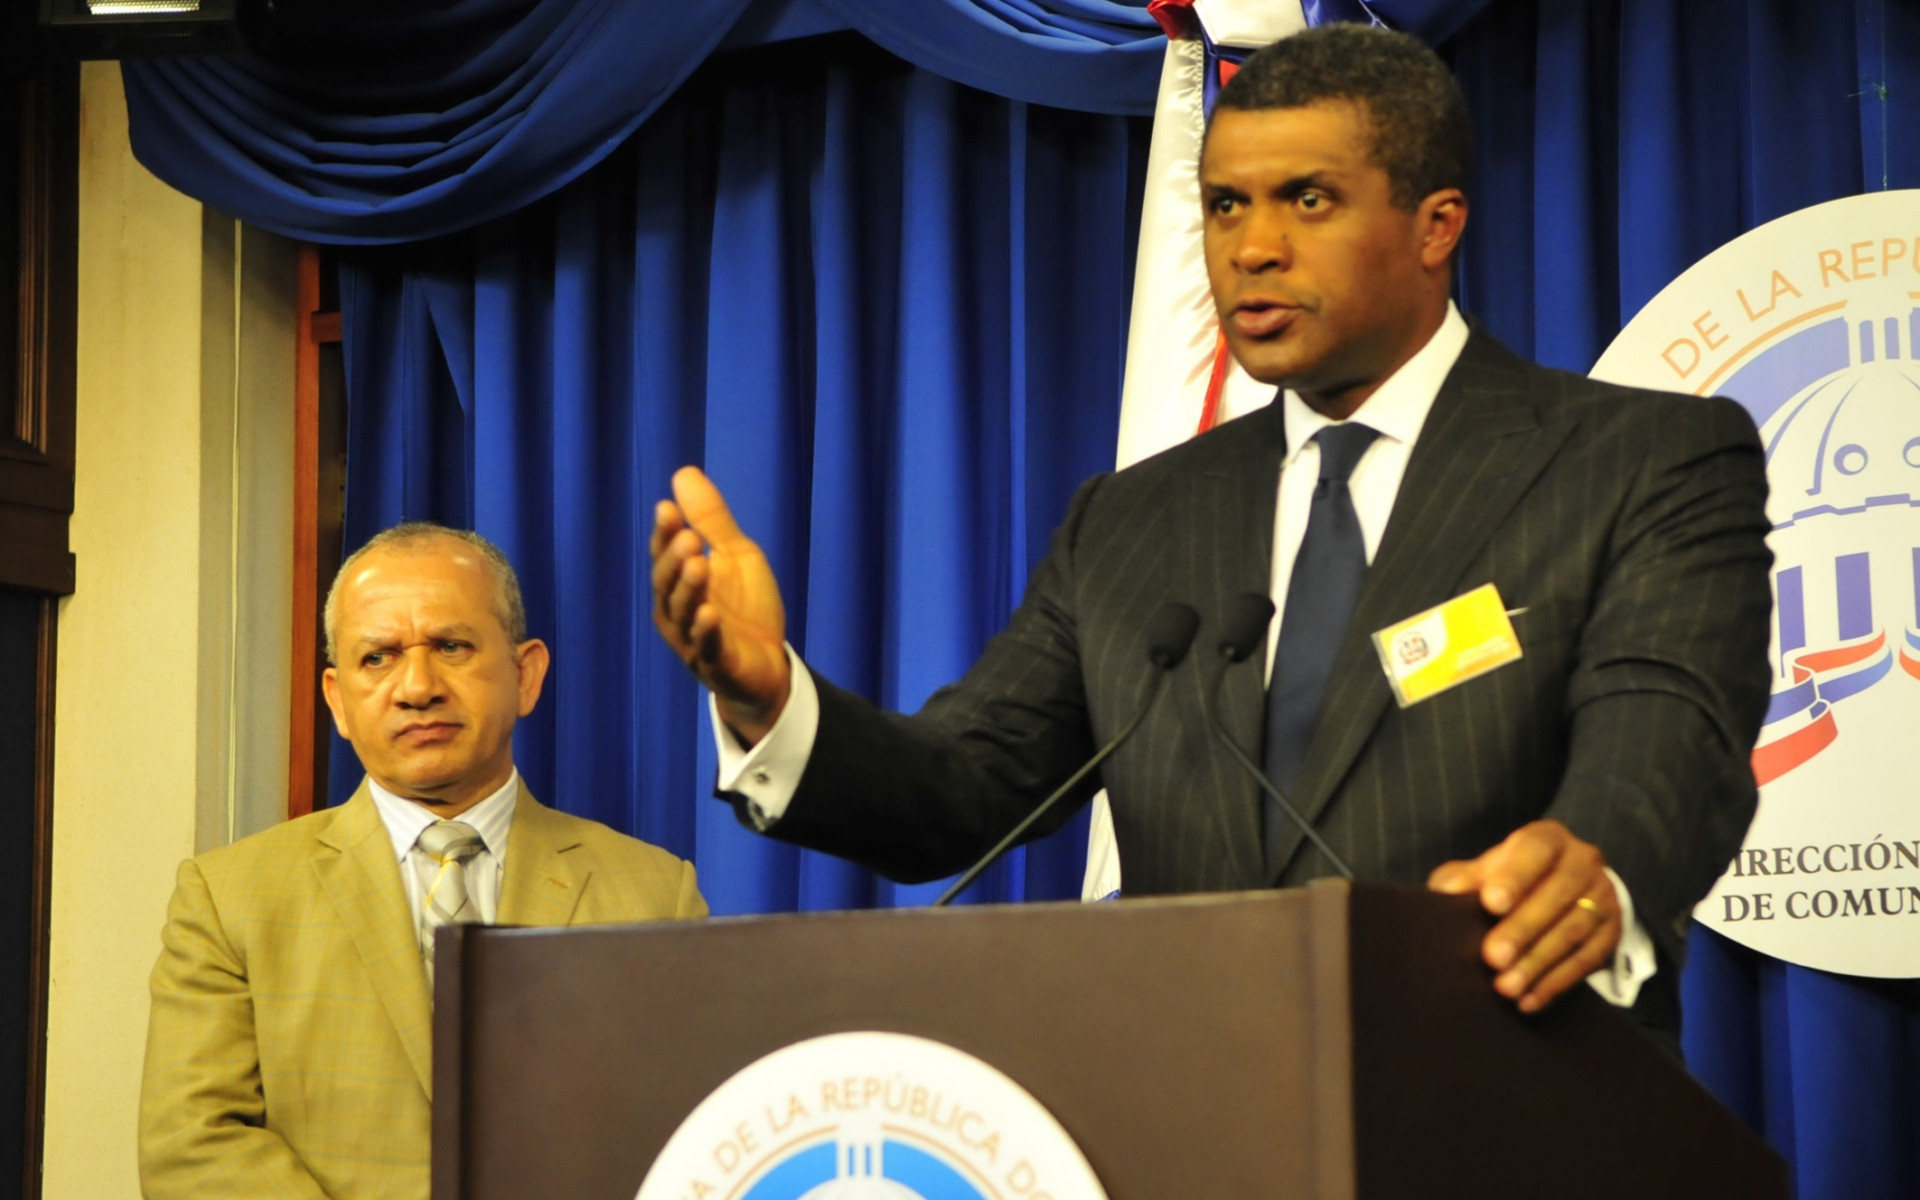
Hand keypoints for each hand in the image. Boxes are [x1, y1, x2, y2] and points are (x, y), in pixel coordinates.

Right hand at [650, 466, 791, 742]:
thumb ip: (711, 519)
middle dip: (674, 560)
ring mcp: (692, 640)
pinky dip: (706, 631)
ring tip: (698, 565)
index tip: (667, 509)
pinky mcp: (715, 664)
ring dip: (689, 590)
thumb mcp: (735, 555)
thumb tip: (683, 473)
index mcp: (678, 583)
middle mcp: (675, 611)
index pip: (664, 554)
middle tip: (687, 537)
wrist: (768, 664)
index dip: (664, 533)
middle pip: (667, 583)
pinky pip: (707, 647)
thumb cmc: (745, 608)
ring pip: (683, 614)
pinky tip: (710, 613)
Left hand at [1427, 820, 1619, 1013]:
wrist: (1559, 891)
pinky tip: (1529, 1001)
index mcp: (1549, 839)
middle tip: (1493, 957)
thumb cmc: (1508, 879)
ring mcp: (1603, 896)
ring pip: (1574, 930)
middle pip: (1557, 894)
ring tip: (1506, 986)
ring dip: (1538, 962)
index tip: (1491, 903)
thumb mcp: (1485, 871)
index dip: (1514, 876)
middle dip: (1523, 929)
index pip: (1535, 850)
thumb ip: (1464, 878)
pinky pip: (1587, 960)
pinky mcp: (1612, 932)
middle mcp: (1583, 861)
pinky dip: (1556, 983)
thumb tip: (1447, 893)